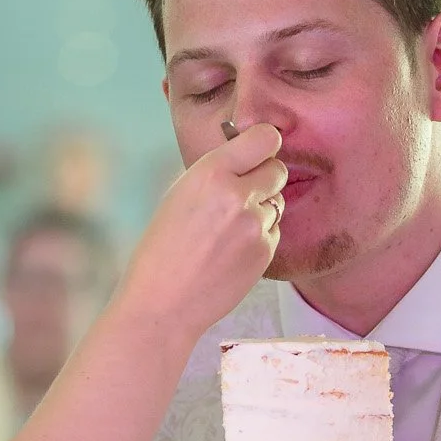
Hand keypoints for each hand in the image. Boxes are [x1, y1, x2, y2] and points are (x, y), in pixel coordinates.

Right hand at [114, 125, 285, 337]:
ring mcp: (255, 226)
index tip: (257, 151)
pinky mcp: (265, 252)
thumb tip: (246, 158)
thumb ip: (216, 173)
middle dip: (265, 177)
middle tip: (243, 192)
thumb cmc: (162, 249)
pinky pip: (274, 231)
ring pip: (277, 202)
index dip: (264, 144)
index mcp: (211, 173)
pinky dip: (259, 236)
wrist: (164, 302)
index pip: (265, 138)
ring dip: (261, 209)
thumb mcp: (179, 195)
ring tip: (228, 229)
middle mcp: (238, 195)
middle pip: (278, 170)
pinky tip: (231, 250)